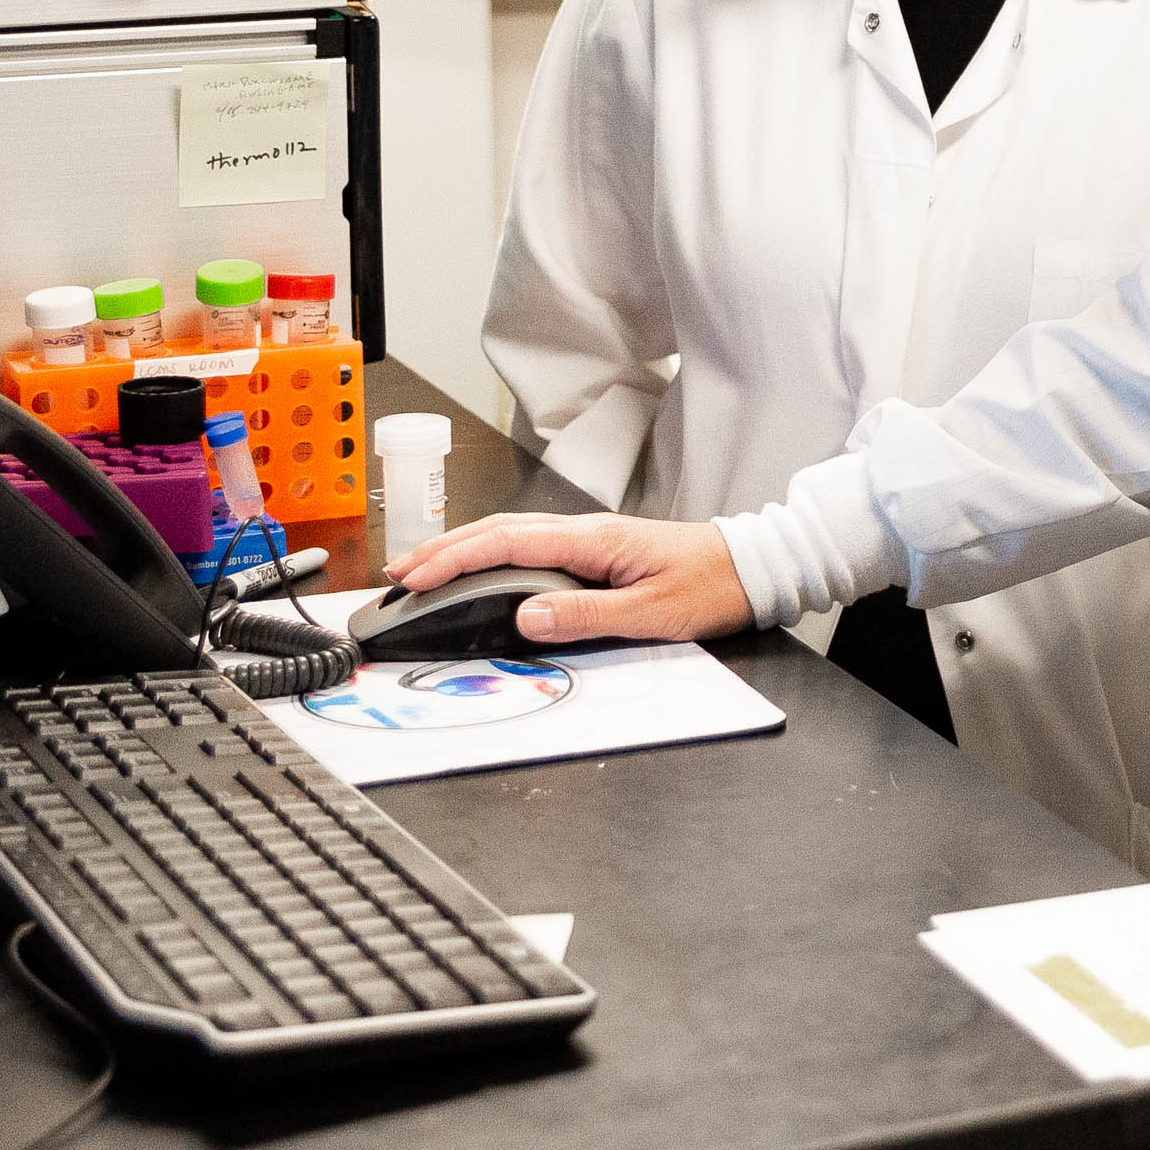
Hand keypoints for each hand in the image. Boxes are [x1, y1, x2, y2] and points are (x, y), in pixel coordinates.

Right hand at [383, 511, 753, 645]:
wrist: (750, 568)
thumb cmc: (709, 586)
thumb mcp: (652, 612)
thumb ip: (588, 617)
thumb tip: (526, 617)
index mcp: (592, 541)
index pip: (507, 543)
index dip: (455, 559)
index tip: (416, 577)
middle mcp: (585, 532)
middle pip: (498, 532)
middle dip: (444, 550)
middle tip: (399, 575)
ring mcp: (590, 539)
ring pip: (511, 535)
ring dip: (464, 549)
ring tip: (424, 570)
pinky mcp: (597, 551)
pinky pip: (531, 546)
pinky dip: (494, 554)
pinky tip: (481, 569)